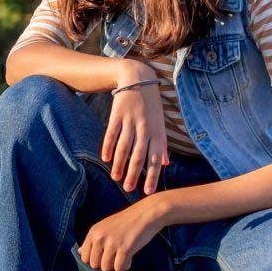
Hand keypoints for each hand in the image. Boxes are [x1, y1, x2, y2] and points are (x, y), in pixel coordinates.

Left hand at [77, 197, 167, 270]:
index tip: (106, 255)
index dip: (96, 260)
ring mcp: (111, 243)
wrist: (146, 214)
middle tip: (116, 256)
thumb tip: (79, 252)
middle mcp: (99, 237)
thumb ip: (92, 240)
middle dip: (105, 264)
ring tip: (123, 256)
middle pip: (95, 265)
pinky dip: (125, 266)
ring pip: (106, 268)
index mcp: (93, 232)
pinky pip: (119, 268)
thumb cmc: (126, 222)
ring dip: (116, 265)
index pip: (84, 257)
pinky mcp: (125, 249)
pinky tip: (130, 257)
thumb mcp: (105, 227)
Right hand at [103, 61, 168, 193]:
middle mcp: (145, 129)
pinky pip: (112, 133)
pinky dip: (108, 146)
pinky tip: (106, 158)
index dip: (152, 176)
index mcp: (157, 133)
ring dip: (120, 164)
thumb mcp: (160, 124)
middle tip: (128, 189)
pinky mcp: (118, 115)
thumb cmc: (150, 105)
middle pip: (139, 156)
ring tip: (115, 178)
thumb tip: (165, 164)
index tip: (147, 192)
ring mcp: (131, 121)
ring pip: (125, 147)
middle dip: (134, 174)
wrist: (139, 79)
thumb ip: (161, 145)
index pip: (156, 159)